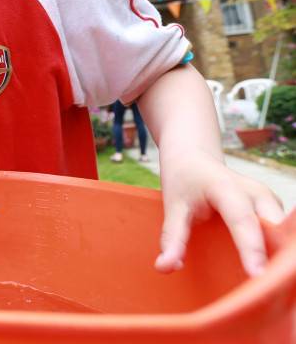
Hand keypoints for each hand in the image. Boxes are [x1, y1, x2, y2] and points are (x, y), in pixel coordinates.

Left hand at [156, 150, 283, 276]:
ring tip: (271, 285)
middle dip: (274, 256)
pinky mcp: (274, 210)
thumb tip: (164, 267)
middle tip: (268, 289)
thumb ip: (172, 237)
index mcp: (228, 188)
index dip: (251, 248)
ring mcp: (269, 201)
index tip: (256, 274)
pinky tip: (270, 271)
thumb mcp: (172, 206)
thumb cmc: (184, 181)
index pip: (243, 221)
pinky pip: (282, 234)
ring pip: (284, 232)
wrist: (194, 158)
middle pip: (274, 228)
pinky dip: (278, 252)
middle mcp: (256, 193)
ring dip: (279, 256)